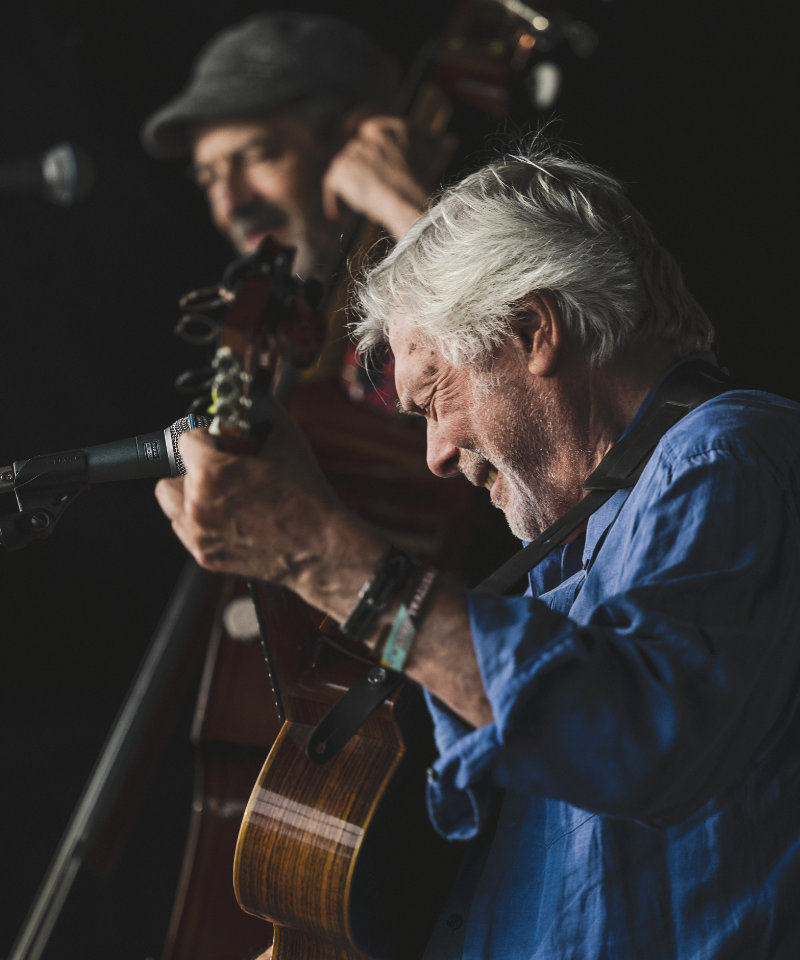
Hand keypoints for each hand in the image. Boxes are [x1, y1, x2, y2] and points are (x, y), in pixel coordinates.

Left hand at [155, 405, 386, 618]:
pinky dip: (198, 519)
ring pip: (171, 503)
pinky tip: (228, 513)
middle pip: (169, 473)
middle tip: (221, 467)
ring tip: (222, 492)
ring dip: (188, 492)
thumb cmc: (308, 498)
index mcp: (213, 474)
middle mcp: (198, 506)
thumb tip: (255, 396)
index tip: (220, 440)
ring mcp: (199, 535)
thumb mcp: (288, 442)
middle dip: (192, 466)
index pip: (186, 440)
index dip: (206, 435)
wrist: (321, 546)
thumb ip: (265, 412)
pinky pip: (184, 529)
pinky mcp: (206, 556)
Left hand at [322, 115, 454, 239]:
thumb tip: (451, 140)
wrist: (408, 199)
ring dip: (350, 186)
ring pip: (347, 168)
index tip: (378, 171)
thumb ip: (438, 146)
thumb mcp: (433, 158)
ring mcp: (352, 150)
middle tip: (367, 190)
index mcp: (391, 127)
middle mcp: (369, 134)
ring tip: (356, 206)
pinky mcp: (340, 168)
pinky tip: (338, 215)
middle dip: (363, 172)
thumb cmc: (423, 183)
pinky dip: (333, 200)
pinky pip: (331, 184)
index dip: (375, 154)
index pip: (375, 134)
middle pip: (360, 152)